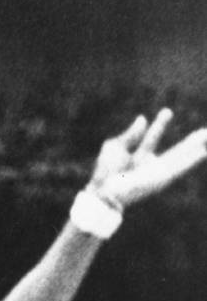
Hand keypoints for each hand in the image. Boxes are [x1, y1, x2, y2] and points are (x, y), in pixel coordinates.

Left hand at [87, 109, 206, 207]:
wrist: (104, 189)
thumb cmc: (105, 172)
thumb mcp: (115, 147)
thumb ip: (131, 134)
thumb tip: (142, 118)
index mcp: (138, 157)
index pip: (153, 137)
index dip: (160, 124)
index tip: (167, 111)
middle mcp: (150, 164)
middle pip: (175, 151)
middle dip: (190, 142)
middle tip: (205, 131)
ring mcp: (157, 172)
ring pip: (181, 158)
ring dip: (195, 148)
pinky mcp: (162, 179)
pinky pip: (179, 168)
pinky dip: (191, 160)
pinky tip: (203, 152)